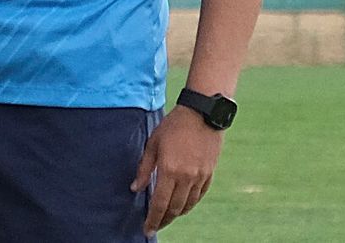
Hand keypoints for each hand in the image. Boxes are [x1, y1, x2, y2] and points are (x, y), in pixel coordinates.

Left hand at [131, 105, 223, 235]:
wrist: (203, 114)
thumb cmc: (174, 126)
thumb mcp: (153, 144)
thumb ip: (144, 169)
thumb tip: (135, 188)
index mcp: (169, 171)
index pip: (160, 204)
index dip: (153, 219)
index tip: (146, 229)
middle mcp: (186, 178)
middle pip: (175, 209)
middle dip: (163, 220)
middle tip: (155, 226)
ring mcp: (200, 177)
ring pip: (188, 205)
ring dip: (177, 214)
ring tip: (167, 217)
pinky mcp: (209, 173)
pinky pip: (199, 195)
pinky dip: (190, 204)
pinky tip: (183, 205)